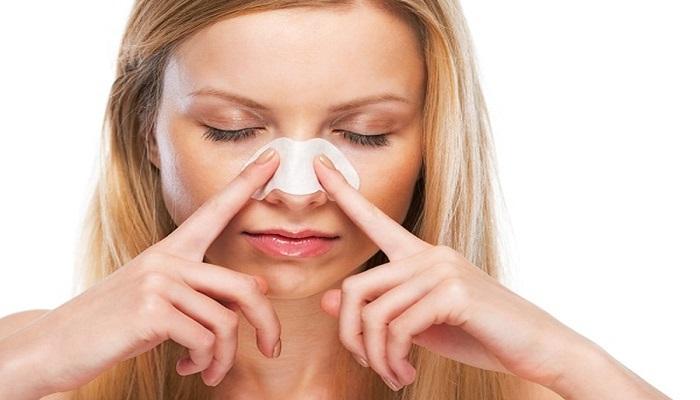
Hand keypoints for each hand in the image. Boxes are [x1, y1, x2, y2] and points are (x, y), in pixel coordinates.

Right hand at [1, 148, 281, 397]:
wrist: (57, 344)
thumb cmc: (114, 322)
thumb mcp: (160, 298)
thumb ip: (203, 289)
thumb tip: (259, 287)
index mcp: (170, 251)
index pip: (213, 212)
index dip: (245, 184)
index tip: (272, 158)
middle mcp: (167, 259)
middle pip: (244, 287)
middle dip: (267, 323)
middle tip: (271, 348)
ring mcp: (158, 282)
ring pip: (226, 322)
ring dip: (223, 357)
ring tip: (208, 368)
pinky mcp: (151, 310)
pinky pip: (204, 340)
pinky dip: (204, 362)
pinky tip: (186, 367)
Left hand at [314, 155, 588, 392]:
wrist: (537, 348)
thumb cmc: (479, 334)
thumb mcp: (419, 324)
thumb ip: (379, 309)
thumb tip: (328, 299)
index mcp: (421, 257)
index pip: (376, 220)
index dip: (344, 195)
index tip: (320, 166)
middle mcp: (429, 255)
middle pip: (356, 287)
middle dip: (351, 336)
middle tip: (369, 365)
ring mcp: (442, 270)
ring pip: (374, 314)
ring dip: (377, 356)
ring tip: (393, 374)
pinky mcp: (454, 292)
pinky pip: (399, 327)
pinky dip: (393, 359)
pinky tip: (406, 372)